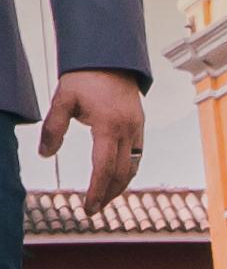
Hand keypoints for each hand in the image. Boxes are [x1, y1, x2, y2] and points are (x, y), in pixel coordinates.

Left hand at [39, 70, 144, 215]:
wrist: (111, 59)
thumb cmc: (85, 78)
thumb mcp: (63, 100)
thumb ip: (53, 128)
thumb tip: (44, 153)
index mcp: (109, 127)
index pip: (104, 168)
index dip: (97, 191)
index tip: (88, 208)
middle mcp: (128, 131)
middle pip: (121, 174)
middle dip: (108, 195)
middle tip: (93, 209)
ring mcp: (137, 130)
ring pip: (132, 168)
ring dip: (119, 187)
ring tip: (104, 199)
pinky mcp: (140, 127)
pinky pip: (137, 156)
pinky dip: (128, 172)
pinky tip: (116, 178)